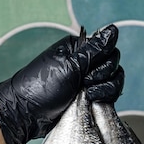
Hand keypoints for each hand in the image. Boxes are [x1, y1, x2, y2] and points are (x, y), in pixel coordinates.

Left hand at [0, 25, 123, 143]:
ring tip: (87, 96)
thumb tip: (113, 30)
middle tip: (83, 83)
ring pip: (115, 81)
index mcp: (79, 49)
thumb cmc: (42, 87)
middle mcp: (86, 63)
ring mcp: (89, 81)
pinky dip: (105, 99)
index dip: (104, 62)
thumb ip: (95, 50)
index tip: (87, 72)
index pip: (108, 49)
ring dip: (105, 89)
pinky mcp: (91, 97)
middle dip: (103, 76)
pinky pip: (110, 95)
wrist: (28, 114)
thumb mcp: (70, 65)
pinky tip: (91, 102)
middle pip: (114, 65)